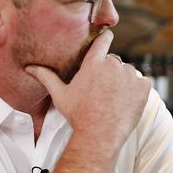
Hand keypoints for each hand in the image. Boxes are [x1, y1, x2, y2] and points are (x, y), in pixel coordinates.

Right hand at [26, 29, 150, 153]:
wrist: (99, 135)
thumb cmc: (78, 116)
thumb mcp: (60, 95)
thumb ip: (47, 77)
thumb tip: (29, 68)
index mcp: (93, 63)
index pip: (104, 40)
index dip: (106, 38)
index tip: (108, 36)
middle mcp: (112, 65)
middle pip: (115, 61)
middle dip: (111, 73)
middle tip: (104, 91)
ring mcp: (129, 75)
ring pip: (129, 73)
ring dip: (125, 81)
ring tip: (115, 99)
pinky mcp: (143, 87)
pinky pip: (144, 82)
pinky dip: (138, 90)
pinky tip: (128, 102)